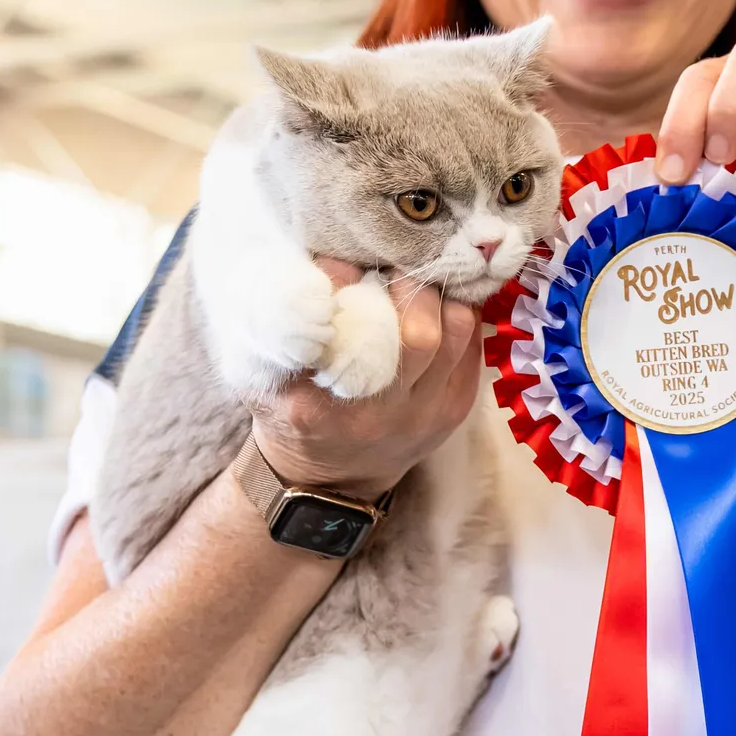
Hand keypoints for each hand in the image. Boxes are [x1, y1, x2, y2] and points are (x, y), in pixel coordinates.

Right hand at [245, 258, 479, 500]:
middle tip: (391, 260)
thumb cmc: (292, 410)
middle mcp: (378, 415)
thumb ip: (276, 325)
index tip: (343, 258)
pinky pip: (473, 344)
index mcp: (317, 406)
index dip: (346, 279)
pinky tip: (436, 301)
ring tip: (417, 277)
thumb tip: (322, 261)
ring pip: (457, 331)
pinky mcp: (454, 410)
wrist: (332, 478)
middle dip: (408, 284)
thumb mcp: (263, 378)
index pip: (342, 328)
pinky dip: (458, 313)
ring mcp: (424, 415)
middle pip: (419, 333)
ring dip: (440, 295)